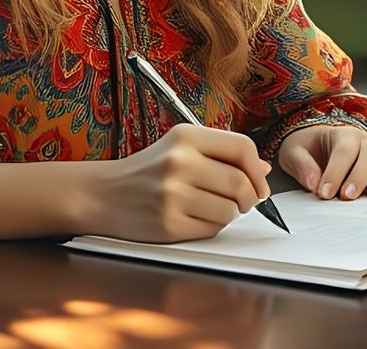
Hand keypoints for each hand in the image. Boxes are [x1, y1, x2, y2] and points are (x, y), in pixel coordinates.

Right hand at [88, 124, 272, 242]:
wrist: (104, 194)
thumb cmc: (148, 170)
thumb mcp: (181, 148)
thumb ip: (222, 154)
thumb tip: (262, 168)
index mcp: (186, 136)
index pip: (242, 148)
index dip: (258, 169)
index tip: (258, 183)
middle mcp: (179, 162)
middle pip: (241, 183)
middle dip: (249, 197)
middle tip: (242, 202)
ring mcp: (172, 194)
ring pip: (230, 210)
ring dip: (229, 213)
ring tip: (209, 207)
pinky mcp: (168, 223)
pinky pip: (212, 229)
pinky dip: (211, 227)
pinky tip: (193, 218)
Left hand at [277, 125, 366, 199]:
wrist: (315, 144)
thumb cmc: (306, 147)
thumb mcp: (294, 151)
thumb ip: (302, 165)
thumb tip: (313, 183)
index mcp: (342, 134)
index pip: (343, 152)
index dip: (335, 173)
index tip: (323, 193)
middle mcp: (364, 143)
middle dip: (358, 177)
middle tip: (346, 197)